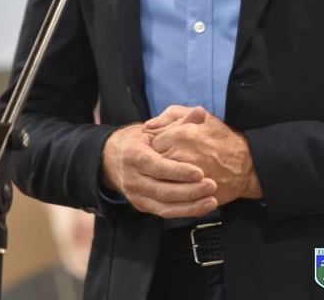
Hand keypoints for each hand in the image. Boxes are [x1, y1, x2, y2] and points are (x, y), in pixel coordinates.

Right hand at [101, 122, 217, 218]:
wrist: (112, 158)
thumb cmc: (139, 139)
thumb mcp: (153, 127)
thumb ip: (178, 122)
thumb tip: (200, 111)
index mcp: (134, 155)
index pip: (158, 167)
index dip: (179, 172)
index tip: (200, 172)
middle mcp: (132, 178)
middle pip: (162, 190)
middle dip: (189, 191)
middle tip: (211, 186)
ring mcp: (136, 195)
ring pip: (164, 206)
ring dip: (190, 206)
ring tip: (211, 201)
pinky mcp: (142, 205)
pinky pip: (164, 212)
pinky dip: (184, 212)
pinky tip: (201, 207)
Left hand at [144, 106, 261, 205]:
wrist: (244, 166)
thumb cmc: (222, 138)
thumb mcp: (201, 117)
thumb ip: (173, 114)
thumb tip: (149, 125)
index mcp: (180, 134)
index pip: (152, 141)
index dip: (155, 144)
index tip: (162, 145)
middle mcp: (179, 154)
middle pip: (153, 160)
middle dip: (156, 159)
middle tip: (166, 159)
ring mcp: (183, 175)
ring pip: (159, 176)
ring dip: (161, 175)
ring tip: (170, 172)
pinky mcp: (189, 192)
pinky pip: (169, 192)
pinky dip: (169, 188)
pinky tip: (174, 184)